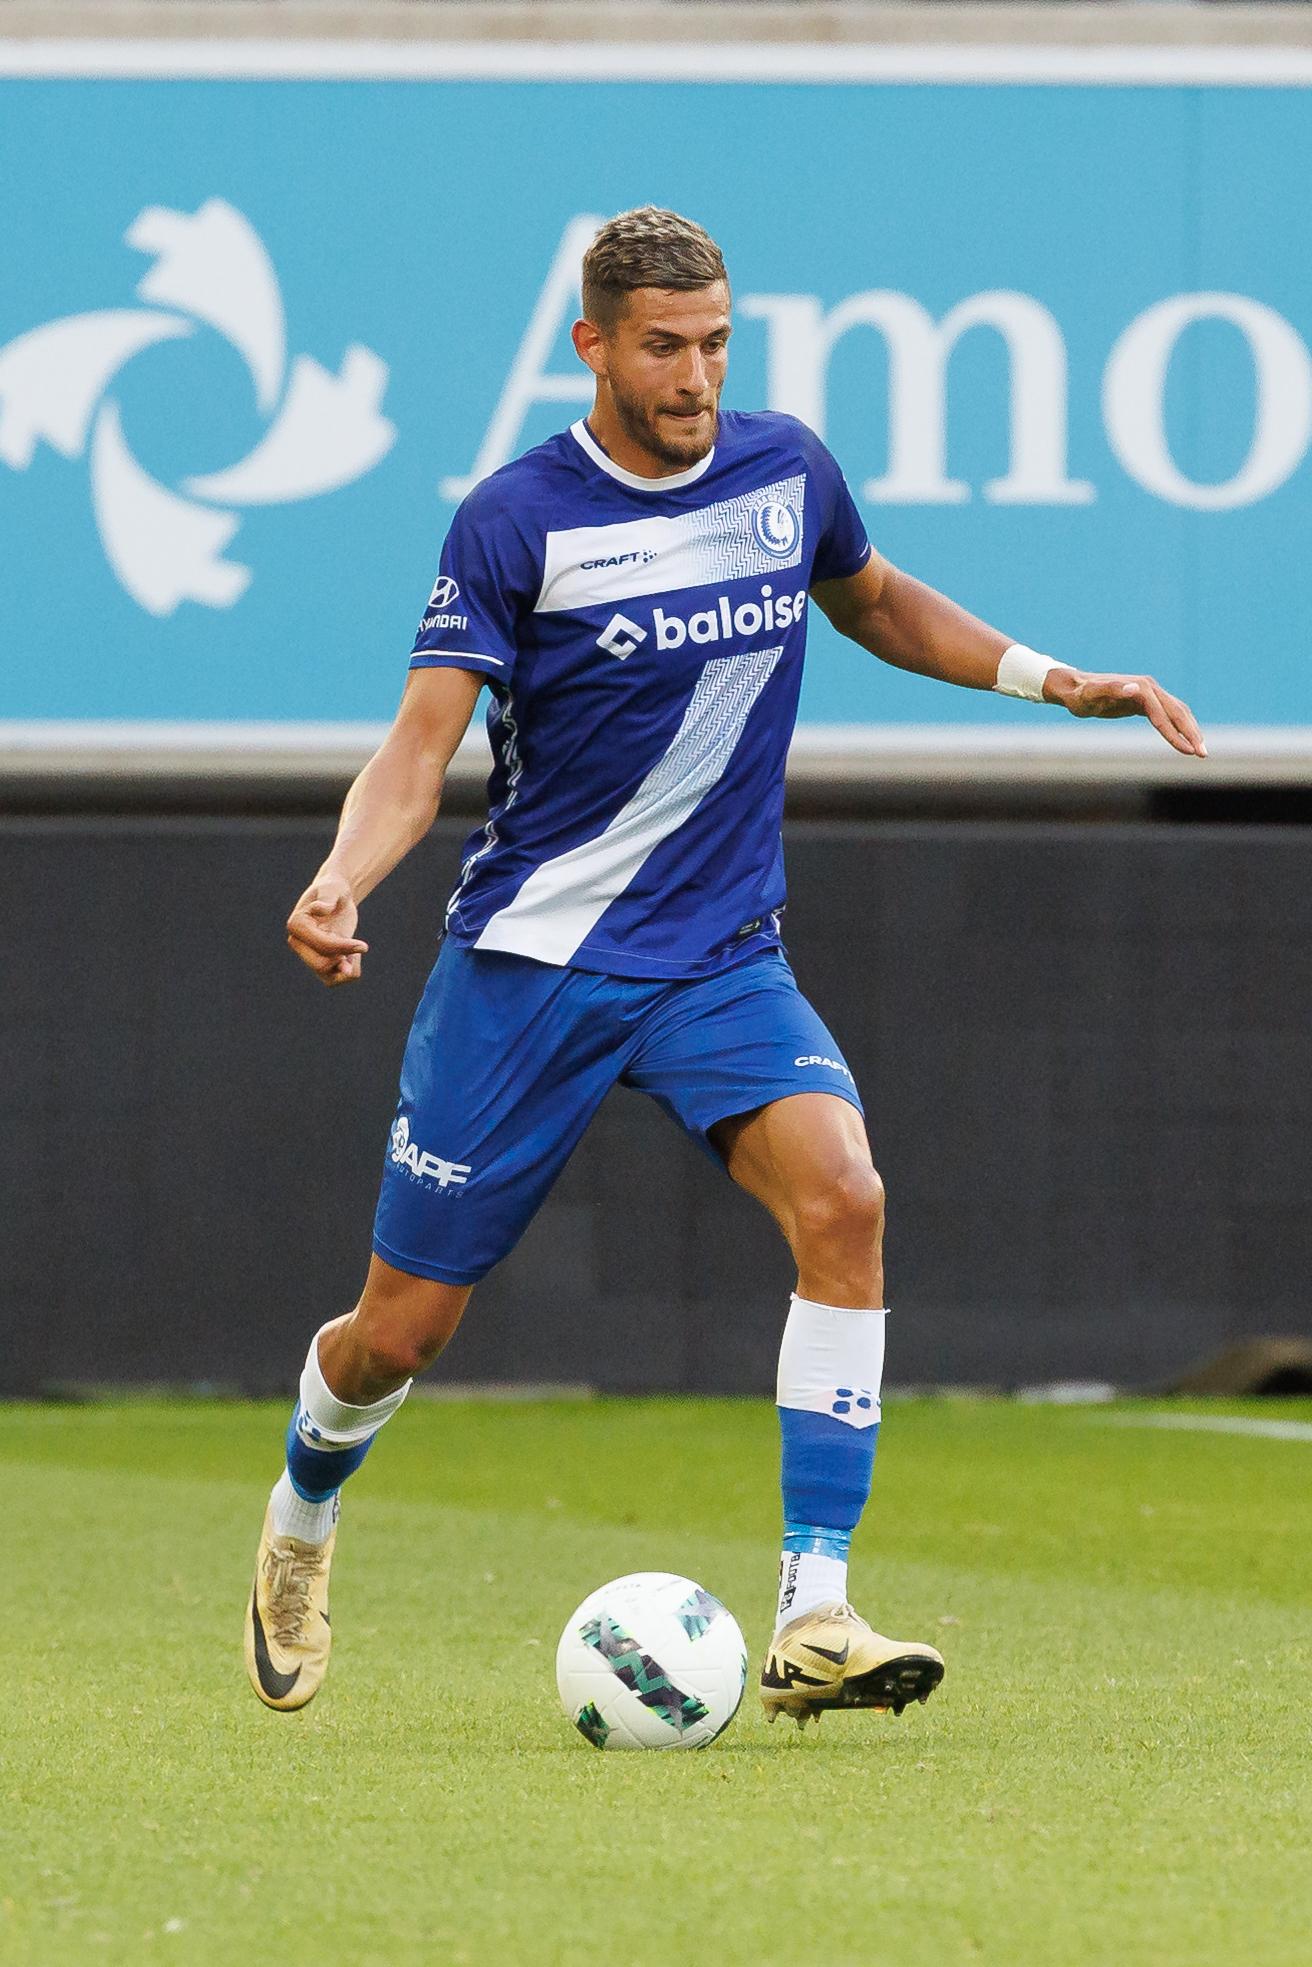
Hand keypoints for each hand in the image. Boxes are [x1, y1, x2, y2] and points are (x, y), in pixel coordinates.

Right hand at [286, 871, 368, 986]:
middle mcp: (298, 943)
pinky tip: (354, 956)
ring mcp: (307, 955)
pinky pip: (333, 981)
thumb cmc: (333, 890)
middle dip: (345, 957)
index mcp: (297, 925)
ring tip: (357, 952)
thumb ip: (327, 899)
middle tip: (362, 946)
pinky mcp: (320, 963)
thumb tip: (322, 910)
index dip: (344, 947)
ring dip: (347, 969)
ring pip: (328, 978)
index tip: (364, 945)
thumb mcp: (333, 889)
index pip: (322, 945)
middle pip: (321, 965)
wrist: (336, 898)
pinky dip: (348, 973)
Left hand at [1045, 667, 1206, 757]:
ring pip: (1177, 712)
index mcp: (1141, 688)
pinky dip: (1179, 726)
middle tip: (1203, 755)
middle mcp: (1149, 688)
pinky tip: (1185, 740)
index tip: (1188, 751)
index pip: (1164, 715)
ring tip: (1200, 751)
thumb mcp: (1090, 695)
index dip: (1176, 734)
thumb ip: (1110, 690)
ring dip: (1190, 730)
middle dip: (1191, 733)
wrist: (1073, 687)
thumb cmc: (1080, 695)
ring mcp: (1149, 693)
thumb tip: (1136, 689)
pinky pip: (1168, 714)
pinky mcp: (1145, 700)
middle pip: (1178, 712)